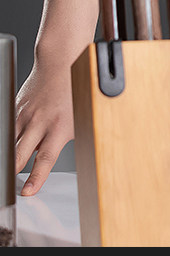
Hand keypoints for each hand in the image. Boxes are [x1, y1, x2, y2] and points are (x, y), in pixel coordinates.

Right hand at [15, 56, 75, 195]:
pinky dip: (6, 139)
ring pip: (9, 143)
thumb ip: (58, 143)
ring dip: (8, 157)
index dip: (36, 178)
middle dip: (12, 171)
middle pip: (20, 153)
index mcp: (58, 127)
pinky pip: (6, 128)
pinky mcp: (15, 108)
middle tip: (9, 186)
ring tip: (8, 169)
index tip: (27, 192)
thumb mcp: (76, 121)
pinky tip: (8, 146)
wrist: (59, 63)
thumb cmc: (72, 94)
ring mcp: (24, 114)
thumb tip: (44, 165)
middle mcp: (39, 121)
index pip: (45, 158)